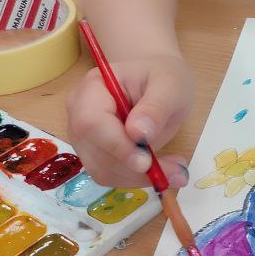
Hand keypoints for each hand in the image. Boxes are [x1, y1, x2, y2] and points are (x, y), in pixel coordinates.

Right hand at [66, 53, 194, 187]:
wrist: (156, 82)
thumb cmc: (162, 77)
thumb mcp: (170, 84)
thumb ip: (156, 107)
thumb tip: (139, 134)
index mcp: (93, 87)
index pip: (91, 123)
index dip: (116, 145)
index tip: (147, 161)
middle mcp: (78, 113)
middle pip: (94, 151)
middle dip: (133, 167)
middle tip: (176, 171)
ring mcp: (83, 136)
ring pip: (101, 170)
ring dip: (137, 177)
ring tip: (175, 170)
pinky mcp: (93, 153)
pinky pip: (109, 174)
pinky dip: (135, 179)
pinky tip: (161, 169)